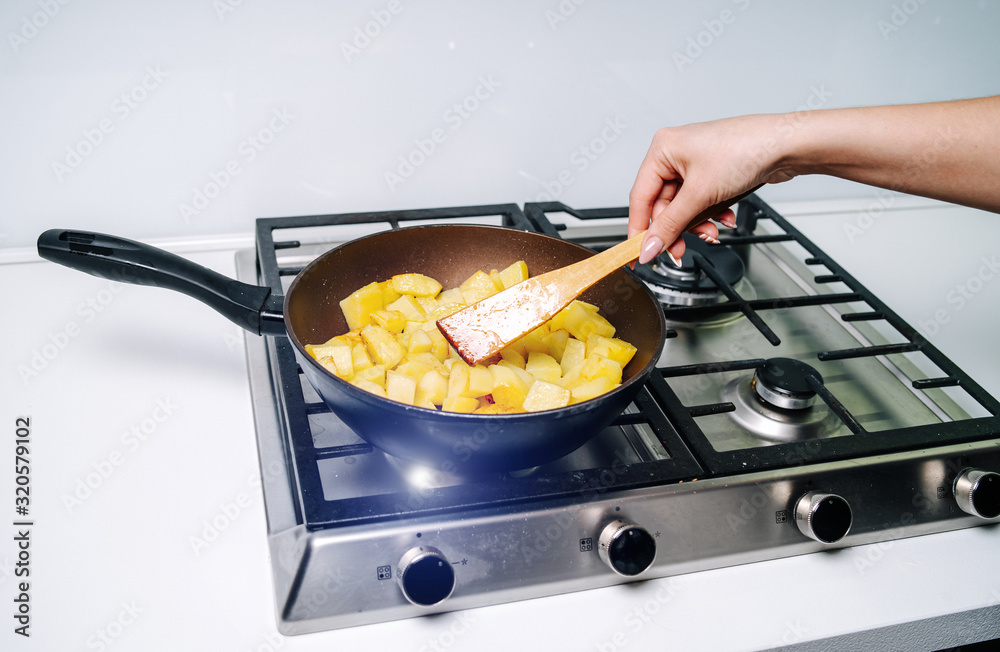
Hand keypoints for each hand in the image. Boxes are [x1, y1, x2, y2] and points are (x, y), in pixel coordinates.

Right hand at [628, 114, 797, 264]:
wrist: (787, 144)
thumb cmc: (746, 149)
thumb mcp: (700, 194)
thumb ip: (671, 224)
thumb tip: (649, 246)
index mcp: (663, 148)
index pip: (640, 198)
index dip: (639, 230)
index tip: (638, 255)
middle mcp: (675, 154)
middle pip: (663, 206)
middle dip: (677, 229)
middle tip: (680, 251)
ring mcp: (695, 163)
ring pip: (683, 207)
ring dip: (697, 224)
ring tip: (712, 231)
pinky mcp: (712, 173)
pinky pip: (700, 202)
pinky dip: (709, 214)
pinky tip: (723, 218)